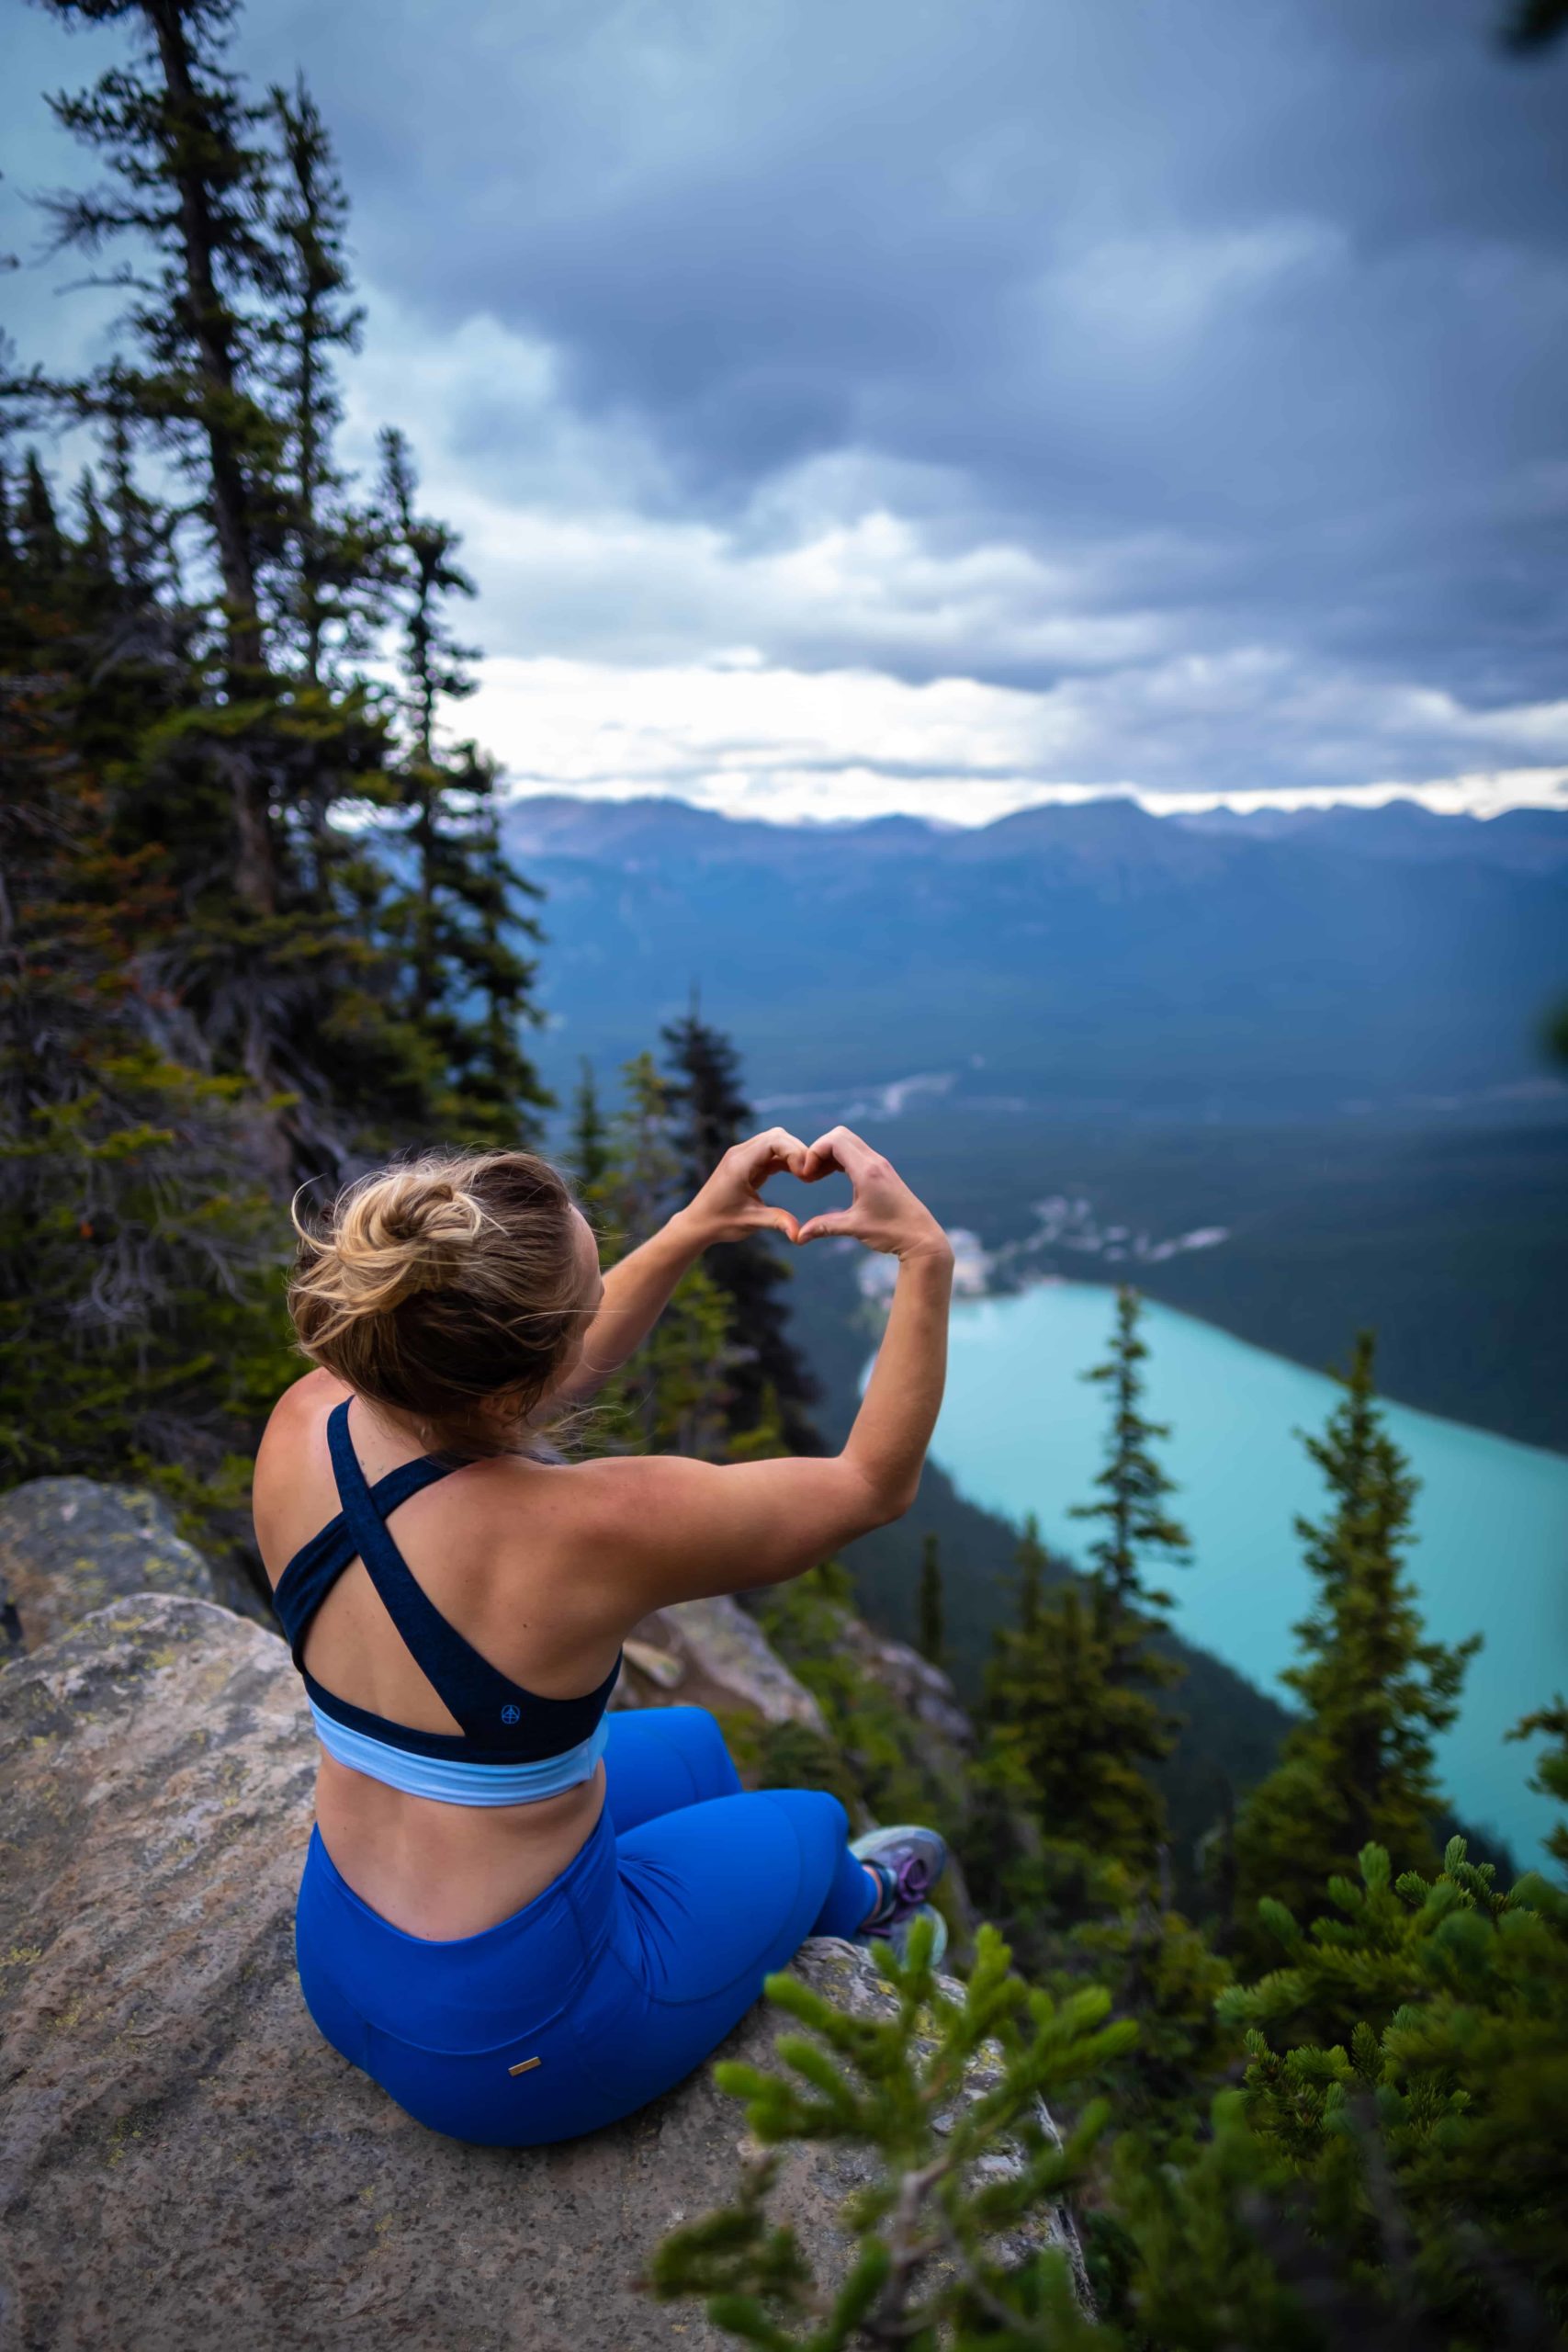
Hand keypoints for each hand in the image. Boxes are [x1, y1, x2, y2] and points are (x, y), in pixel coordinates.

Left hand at [681, 1127, 813, 1246]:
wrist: (699, 1223)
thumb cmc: (720, 1222)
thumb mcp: (750, 1222)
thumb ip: (776, 1222)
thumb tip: (799, 1234)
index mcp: (740, 1163)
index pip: (774, 1140)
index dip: (795, 1152)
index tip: (805, 1175)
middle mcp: (740, 1153)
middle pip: (777, 1136)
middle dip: (797, 1151)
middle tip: (810, 1175)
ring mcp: (743, 1155)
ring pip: (775, 1140)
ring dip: (792, 1154)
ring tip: (806, 1175)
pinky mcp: (747, 1162)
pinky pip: (771, 1152)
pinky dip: (785, 1159)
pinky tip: (797, 1174)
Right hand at [795, 1127, 951, 1261]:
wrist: (921, 1237)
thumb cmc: (891, 1232)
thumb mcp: (854, 1228)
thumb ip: (824, 1227)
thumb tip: (798, 1237)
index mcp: (867, 1171)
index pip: (834, 1140)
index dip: (814, 1152)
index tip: (806, 1176)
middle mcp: (874, 1161)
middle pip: (839, 1135)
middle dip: (819, 1150)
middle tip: (810, 1174)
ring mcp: (879, 1164)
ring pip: (848, 1142)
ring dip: (829, 1154)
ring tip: (817, 1176)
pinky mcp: (882, 1170)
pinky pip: (856, 1152)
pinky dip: (840, 1158)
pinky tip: (832, 1176)